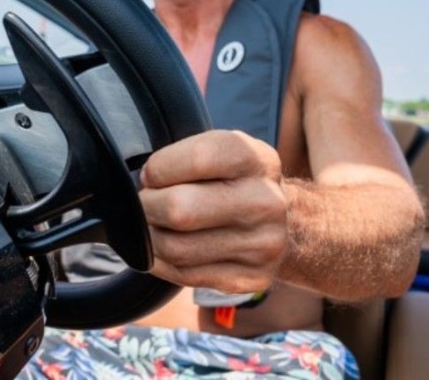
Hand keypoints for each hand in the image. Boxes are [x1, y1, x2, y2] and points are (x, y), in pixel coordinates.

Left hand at [139, 130, 287, 293]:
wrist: (286, 221)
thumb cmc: (233, 180)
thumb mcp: (218, 150)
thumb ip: (181, 158)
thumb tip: (142, 183)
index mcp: (254, 159)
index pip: (197, 159)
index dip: (159, 168)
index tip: (152, 175)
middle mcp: (264, 202)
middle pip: (180, 210)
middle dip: (147, 207)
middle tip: (144, 203)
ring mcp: (262, 245)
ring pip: (176, 248)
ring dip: (151, 237)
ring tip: (155, 225)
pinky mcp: (252, 278)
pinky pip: (185, 275)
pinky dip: (161, 261)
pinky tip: (164, 248)